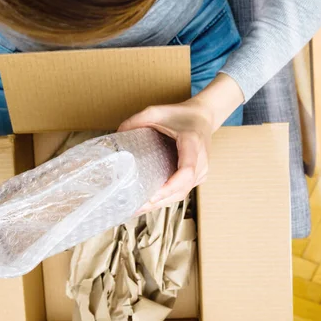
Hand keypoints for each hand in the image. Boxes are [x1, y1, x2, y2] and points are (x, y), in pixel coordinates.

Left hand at [118, 73, 243, 212]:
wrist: (203, 116)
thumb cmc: (180, 114)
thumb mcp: (156, 111)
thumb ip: (136, 121)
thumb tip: (116, 135)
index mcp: (193, 142)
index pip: (186, 171)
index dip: (170, 187)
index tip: (152, 196)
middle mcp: (201, 160)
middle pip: (182, 189)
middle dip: (158, 201)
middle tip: (135, 208)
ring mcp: (202, 171)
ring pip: (182, 193)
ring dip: (161, 203)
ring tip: (137, 208)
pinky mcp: (199, 176)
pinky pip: (183, 191)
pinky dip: (166, 198)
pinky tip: (149, 202)